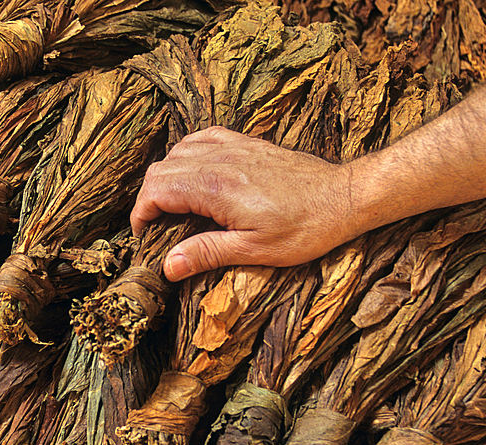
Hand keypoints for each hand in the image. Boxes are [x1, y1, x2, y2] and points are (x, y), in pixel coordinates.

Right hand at [130, 126, 366, 280]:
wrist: (343, 198)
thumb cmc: (305, 228)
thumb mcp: (255, 251)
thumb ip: (207, 253)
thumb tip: (168, 265)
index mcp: (217, 187)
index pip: (157, 190)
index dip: (141, 214)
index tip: (144, 236)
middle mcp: (220, 159)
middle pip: (161, 170)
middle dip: (149, 199)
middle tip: (156, 227)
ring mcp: (233, 146)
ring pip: (178, 152)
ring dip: (167, 178)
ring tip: (173, 206)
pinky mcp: (247, 143)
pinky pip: (202, 138)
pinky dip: (187, 155)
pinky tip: (194, 174)